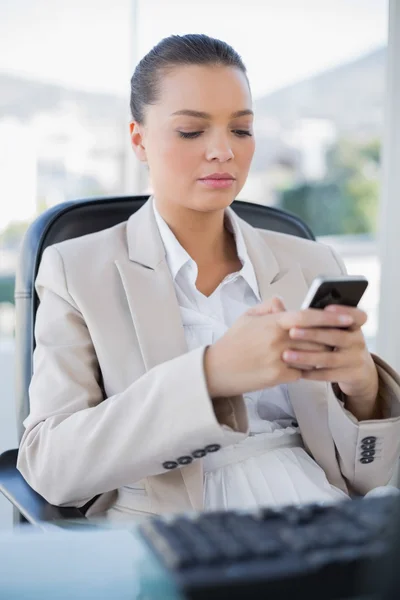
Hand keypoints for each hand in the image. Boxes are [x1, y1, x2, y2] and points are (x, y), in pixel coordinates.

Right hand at [204, 296, 334, 397]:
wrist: (216, 370)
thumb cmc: (232, 342)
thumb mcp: (247, 317)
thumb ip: (268, 307)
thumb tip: (283, 304)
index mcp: (271, 322)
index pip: (305, 316)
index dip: (328, 316)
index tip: (346, 317)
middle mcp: (277, 340)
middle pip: (315, 338)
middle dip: (329, 339)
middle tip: (341, 337)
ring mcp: (278, 359)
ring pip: (312, 356)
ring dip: (321, 354)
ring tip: (327, 352)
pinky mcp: (277, 377)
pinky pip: (302, 372)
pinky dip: (307, 369)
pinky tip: (308, 367)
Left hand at [280, 305, 379, 419]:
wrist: (358, 370)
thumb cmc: (335, 342)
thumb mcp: (329, 328)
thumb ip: (307, 316)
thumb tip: (277, 302)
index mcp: (353, 324)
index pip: (357, 315)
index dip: (344, 311)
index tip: (326, 308)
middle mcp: (358, 340)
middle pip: (337, 336)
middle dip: (313, 333)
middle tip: (292, 332)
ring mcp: (356, 359)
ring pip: (330, 358)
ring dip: (307, 356)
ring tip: (287, 355)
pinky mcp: (352, 375)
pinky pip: (330, 375)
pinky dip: (312, 373)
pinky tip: (296, 370)